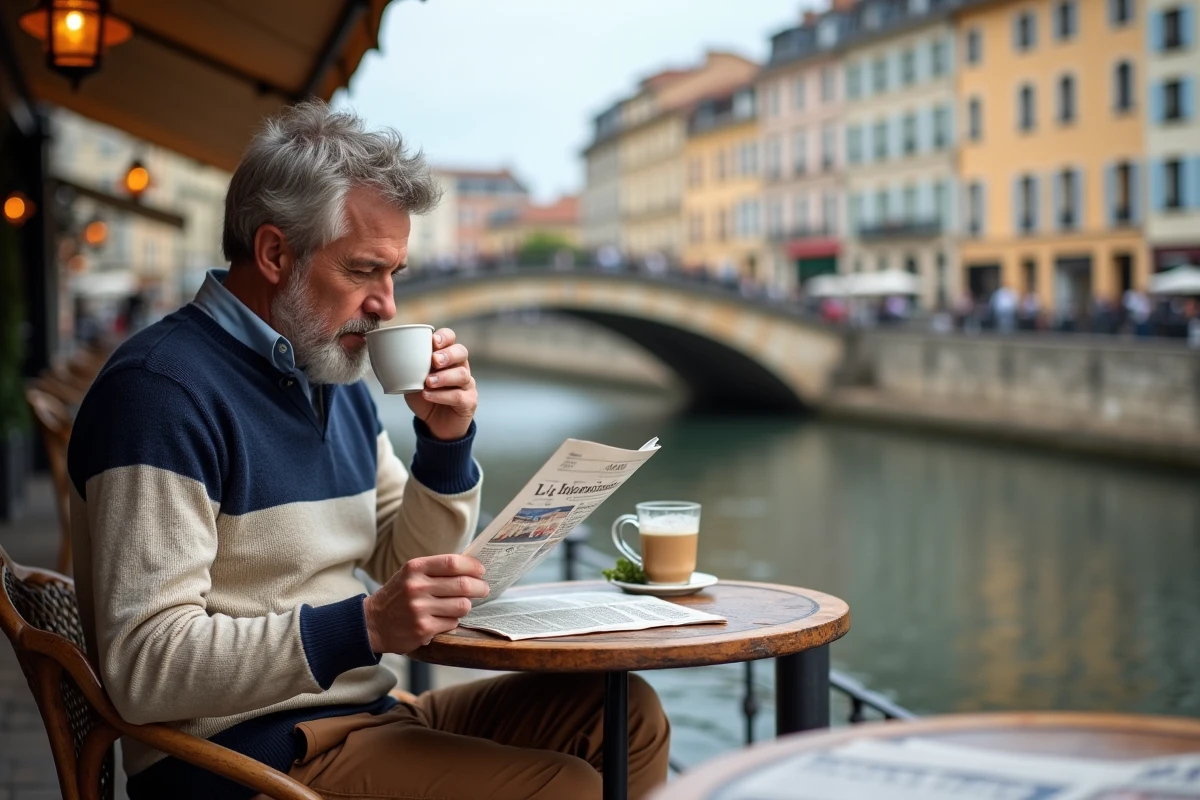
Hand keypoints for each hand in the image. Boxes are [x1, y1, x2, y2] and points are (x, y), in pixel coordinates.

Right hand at [363, 555, 488, 653]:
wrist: (372, 623)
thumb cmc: (398, 595)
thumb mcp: (411, 575)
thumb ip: (437, 570)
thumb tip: (472, 567)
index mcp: (415, 568)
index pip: (452, 563)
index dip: (472, 566)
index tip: (481, 570)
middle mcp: (416, 587)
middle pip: (463, 585)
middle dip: (480, 587)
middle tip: (484, 589)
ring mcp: (419, 609)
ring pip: (462, 606)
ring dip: (466, 606)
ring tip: (460, 605)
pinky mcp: (423, 629)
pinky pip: (452, 622)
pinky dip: (453, 621)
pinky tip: (443, 619)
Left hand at [405, 328, 477, 440]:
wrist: (435, 424)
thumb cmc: (425, 397)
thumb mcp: (412, 380)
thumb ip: (408, 368)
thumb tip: (389, 356)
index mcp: (447, 357)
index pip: (451, 338)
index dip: (444, 337)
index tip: (433, 341)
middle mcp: (460, 367)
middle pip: (461, 352)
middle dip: (447, 354)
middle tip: (434, 361)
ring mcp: (467, 384)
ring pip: (462, 374)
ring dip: (443, 377)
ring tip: (427, 382)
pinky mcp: (469, 402)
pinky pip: (458, 396)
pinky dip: (441, 395)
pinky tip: (428, 395)